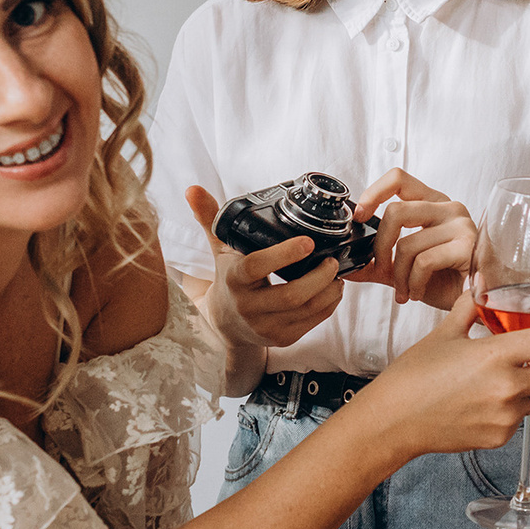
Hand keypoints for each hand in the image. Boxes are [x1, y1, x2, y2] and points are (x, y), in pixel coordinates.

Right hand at [184, 185, 342, 352]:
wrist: (224, 323)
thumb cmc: (228, 278)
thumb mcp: (219, 249)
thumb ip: (210, 217)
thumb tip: (193, 189)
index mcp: (234, 279)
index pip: (257, 266)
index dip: (284, 255)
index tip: (308, 241)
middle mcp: (248, 306)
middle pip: (290, 295)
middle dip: (318, 277)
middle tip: (331, 260)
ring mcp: (265, 326)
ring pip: (306, 311)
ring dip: (328, 290)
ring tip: (336, 273)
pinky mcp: (281, 338)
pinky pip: (313, 323)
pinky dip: (328, 305)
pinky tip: (333, 290)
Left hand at [346, 168, 475, 310]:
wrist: (482, 304)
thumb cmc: (449, 281)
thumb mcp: (406, 269)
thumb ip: (379, 264)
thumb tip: (347, 267)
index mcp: (433, 204)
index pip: (399, 178)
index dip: (373, 193)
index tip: (360, 216)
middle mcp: (449, 208)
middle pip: (396, 211)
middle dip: (380, 246)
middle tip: (381, 269)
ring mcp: (461, 225)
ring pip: (407, 244)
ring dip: (398, 276)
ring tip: (404, 290)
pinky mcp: (467, 246)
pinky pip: (424, 261)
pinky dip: (413, 283)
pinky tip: (418, 292)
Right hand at [347, 292, 529, 461]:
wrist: (392, 422)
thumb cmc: (412, 377)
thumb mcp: (444, 334)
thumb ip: (471, 309)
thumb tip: (481, 286)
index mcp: (497, 354)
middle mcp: (508, 387)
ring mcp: (506, 415)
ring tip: (494, 379)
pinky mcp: (500, 437)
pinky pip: (520, 417)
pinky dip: (511, 407)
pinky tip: (481, 401)